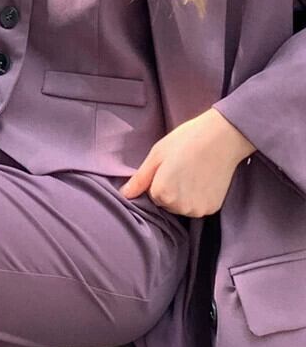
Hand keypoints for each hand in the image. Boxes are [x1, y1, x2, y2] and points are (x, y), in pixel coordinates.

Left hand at [118, 109, 255, 218]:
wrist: (222, 137)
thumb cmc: (186, 140)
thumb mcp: (157, 155)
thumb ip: (140, 179)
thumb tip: (124, 195)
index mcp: (162, 193)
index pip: (152, 194)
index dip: (159, 179)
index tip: (170, 166)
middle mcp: (179, 206)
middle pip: (167, 203)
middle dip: (171, 189)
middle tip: (182, 168)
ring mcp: (197, 209)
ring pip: (182, 206)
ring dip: (184, 195)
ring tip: (194, 173)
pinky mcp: (212, 209)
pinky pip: (198, 206)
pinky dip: (199, 197)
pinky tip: (204, 180)